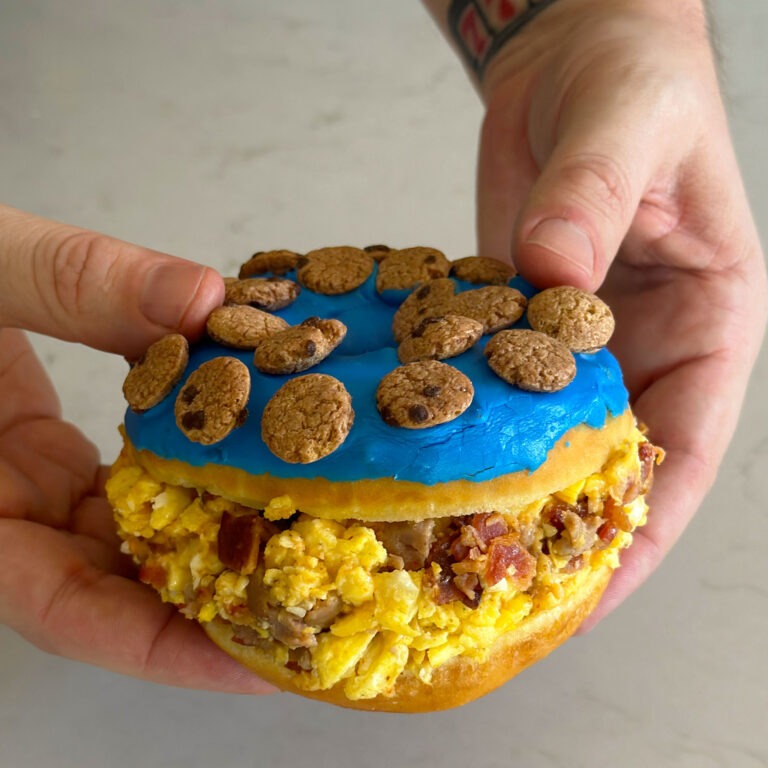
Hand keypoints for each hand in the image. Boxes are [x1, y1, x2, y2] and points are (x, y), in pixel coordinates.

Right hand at [0, 204, 272, 691]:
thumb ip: (69, 278)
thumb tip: (202, 295)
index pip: (66, 610)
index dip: (161, 647)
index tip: (256, 664)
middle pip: (114, 586)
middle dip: (213, 601)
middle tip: (317, 598)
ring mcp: (18, 485)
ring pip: (125, 532)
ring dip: (212, 532)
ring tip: (306, 533)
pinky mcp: (36, 451)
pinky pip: (120, 479)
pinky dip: (185, 470)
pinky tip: (250, 457)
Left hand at [473, 1, 767, 625]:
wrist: (574, 47)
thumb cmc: (635, 74)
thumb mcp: (628, 124)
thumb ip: (590, 196)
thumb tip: (550, 270)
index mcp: (706, 321)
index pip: (685, 451)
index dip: (642, 530)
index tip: (591, 591)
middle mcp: (641, 345)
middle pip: (611, 466)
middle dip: (563, 533)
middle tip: (499, 595)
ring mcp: (574, 338)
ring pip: (546, 438)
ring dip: (505, 492)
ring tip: (449, 550)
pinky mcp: (515, 317)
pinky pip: (493, 384)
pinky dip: (464, 425)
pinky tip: (420, 458)